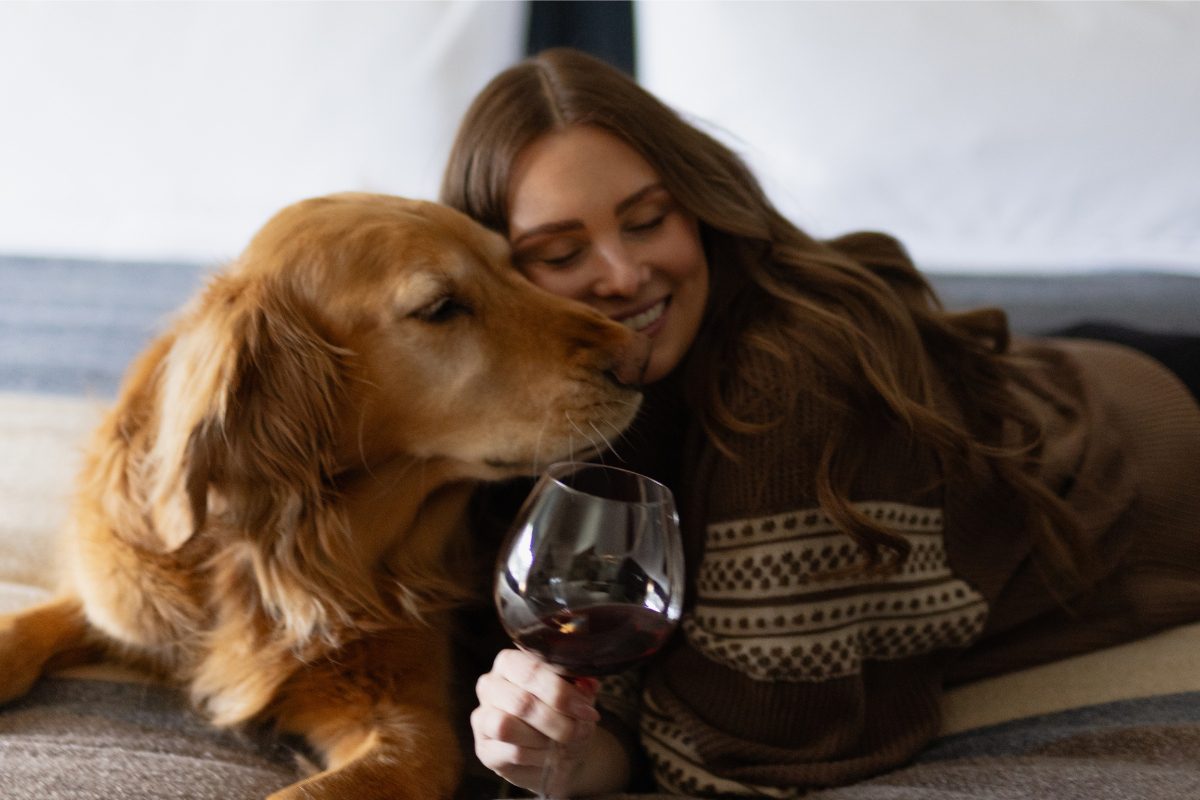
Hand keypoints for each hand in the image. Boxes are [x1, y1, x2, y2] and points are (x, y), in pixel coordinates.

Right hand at [470, 648, 601, 793]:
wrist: (557, 750)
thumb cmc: (563, 714)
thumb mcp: (576, 695)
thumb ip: (581, 685)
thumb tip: (589, 684)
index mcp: (510, 662)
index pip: (531, 670)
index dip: (561, 692)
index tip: (586, 709)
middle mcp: (490, 686)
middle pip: (521, 702)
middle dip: (557, 720)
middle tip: (580, 730)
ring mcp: (482, 718)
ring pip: (507, 727)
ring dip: (544, 739)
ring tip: (564, 743)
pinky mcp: (484, 749)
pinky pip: (511, 753)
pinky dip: (538, 756)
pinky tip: (550, 756)